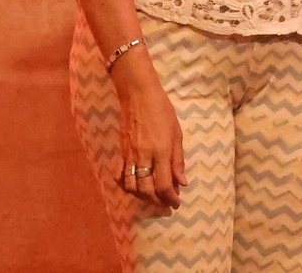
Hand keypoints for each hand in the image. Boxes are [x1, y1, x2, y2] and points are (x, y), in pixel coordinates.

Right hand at [112, 73, 186, 211]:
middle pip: (147, 190)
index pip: (164, 184)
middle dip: (157, 202)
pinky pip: (118, 176)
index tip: (176, 204)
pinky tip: (133, 188)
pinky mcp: (120, 152)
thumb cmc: (162, 111)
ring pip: (131, 186)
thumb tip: (182, 182)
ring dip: (142, 197)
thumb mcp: (177, 134)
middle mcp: (144, 156)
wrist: (138, 96)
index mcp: (162, 151)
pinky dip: (125, 186)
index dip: (171, 198)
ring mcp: (129, 155)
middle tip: (166, 205)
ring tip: (152, 198)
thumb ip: (178, 160)